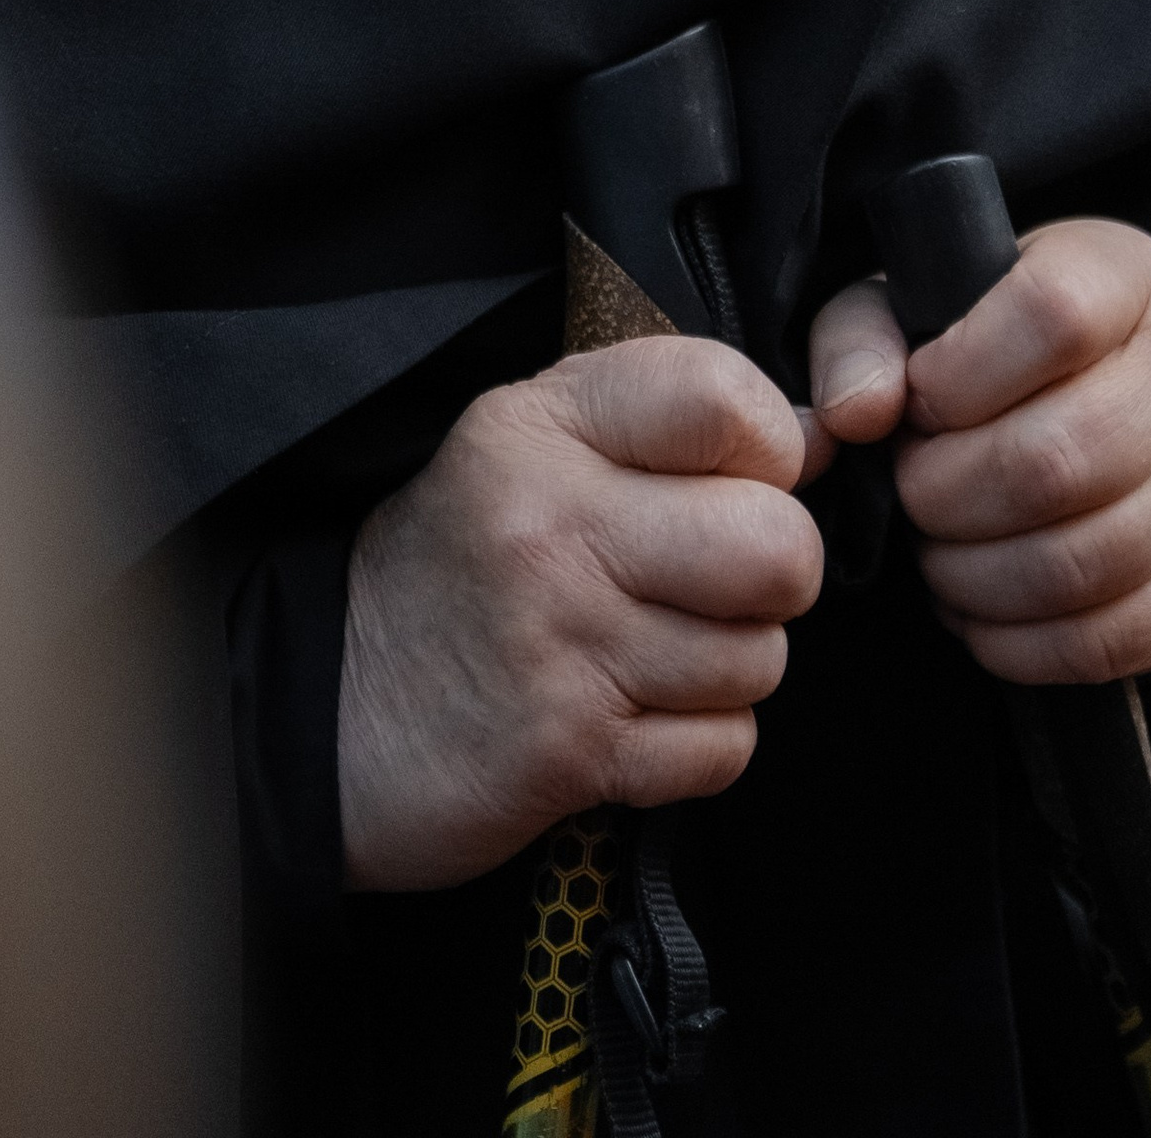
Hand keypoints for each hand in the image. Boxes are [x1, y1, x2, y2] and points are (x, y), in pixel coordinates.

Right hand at [337, 335, 822, 890]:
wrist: (327, 707)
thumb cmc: (464, 561)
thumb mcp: (536, 445)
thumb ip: (670, 424)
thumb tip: (824, 436)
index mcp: (545, 426)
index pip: (724, 398)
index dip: (770, 443)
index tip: (738, 475)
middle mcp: (553, 524)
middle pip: (777, 546)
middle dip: (775, 575)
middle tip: (720, 583)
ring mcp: (561, 644)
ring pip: (761, 656)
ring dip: (732, 665)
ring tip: (658, 652)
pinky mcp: (568, 752)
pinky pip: (723, 746)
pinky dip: (699, 743)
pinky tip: (638, 716)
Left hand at [805, 220, 1150, 685]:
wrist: (1103, 390)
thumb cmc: (991, 347)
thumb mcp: (914, 305)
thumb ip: (861, 339)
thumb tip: (858, 412)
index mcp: (1123, 276)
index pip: (1052, 316)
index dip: (958, 376)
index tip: (920, 401)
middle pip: (1064, 458)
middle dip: (949, 495)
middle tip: (917, 490)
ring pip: (1086, 561)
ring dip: (976, 576)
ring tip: (942, 548)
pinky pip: (1111, 640)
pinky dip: (1021, 643)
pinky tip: (981, 604)